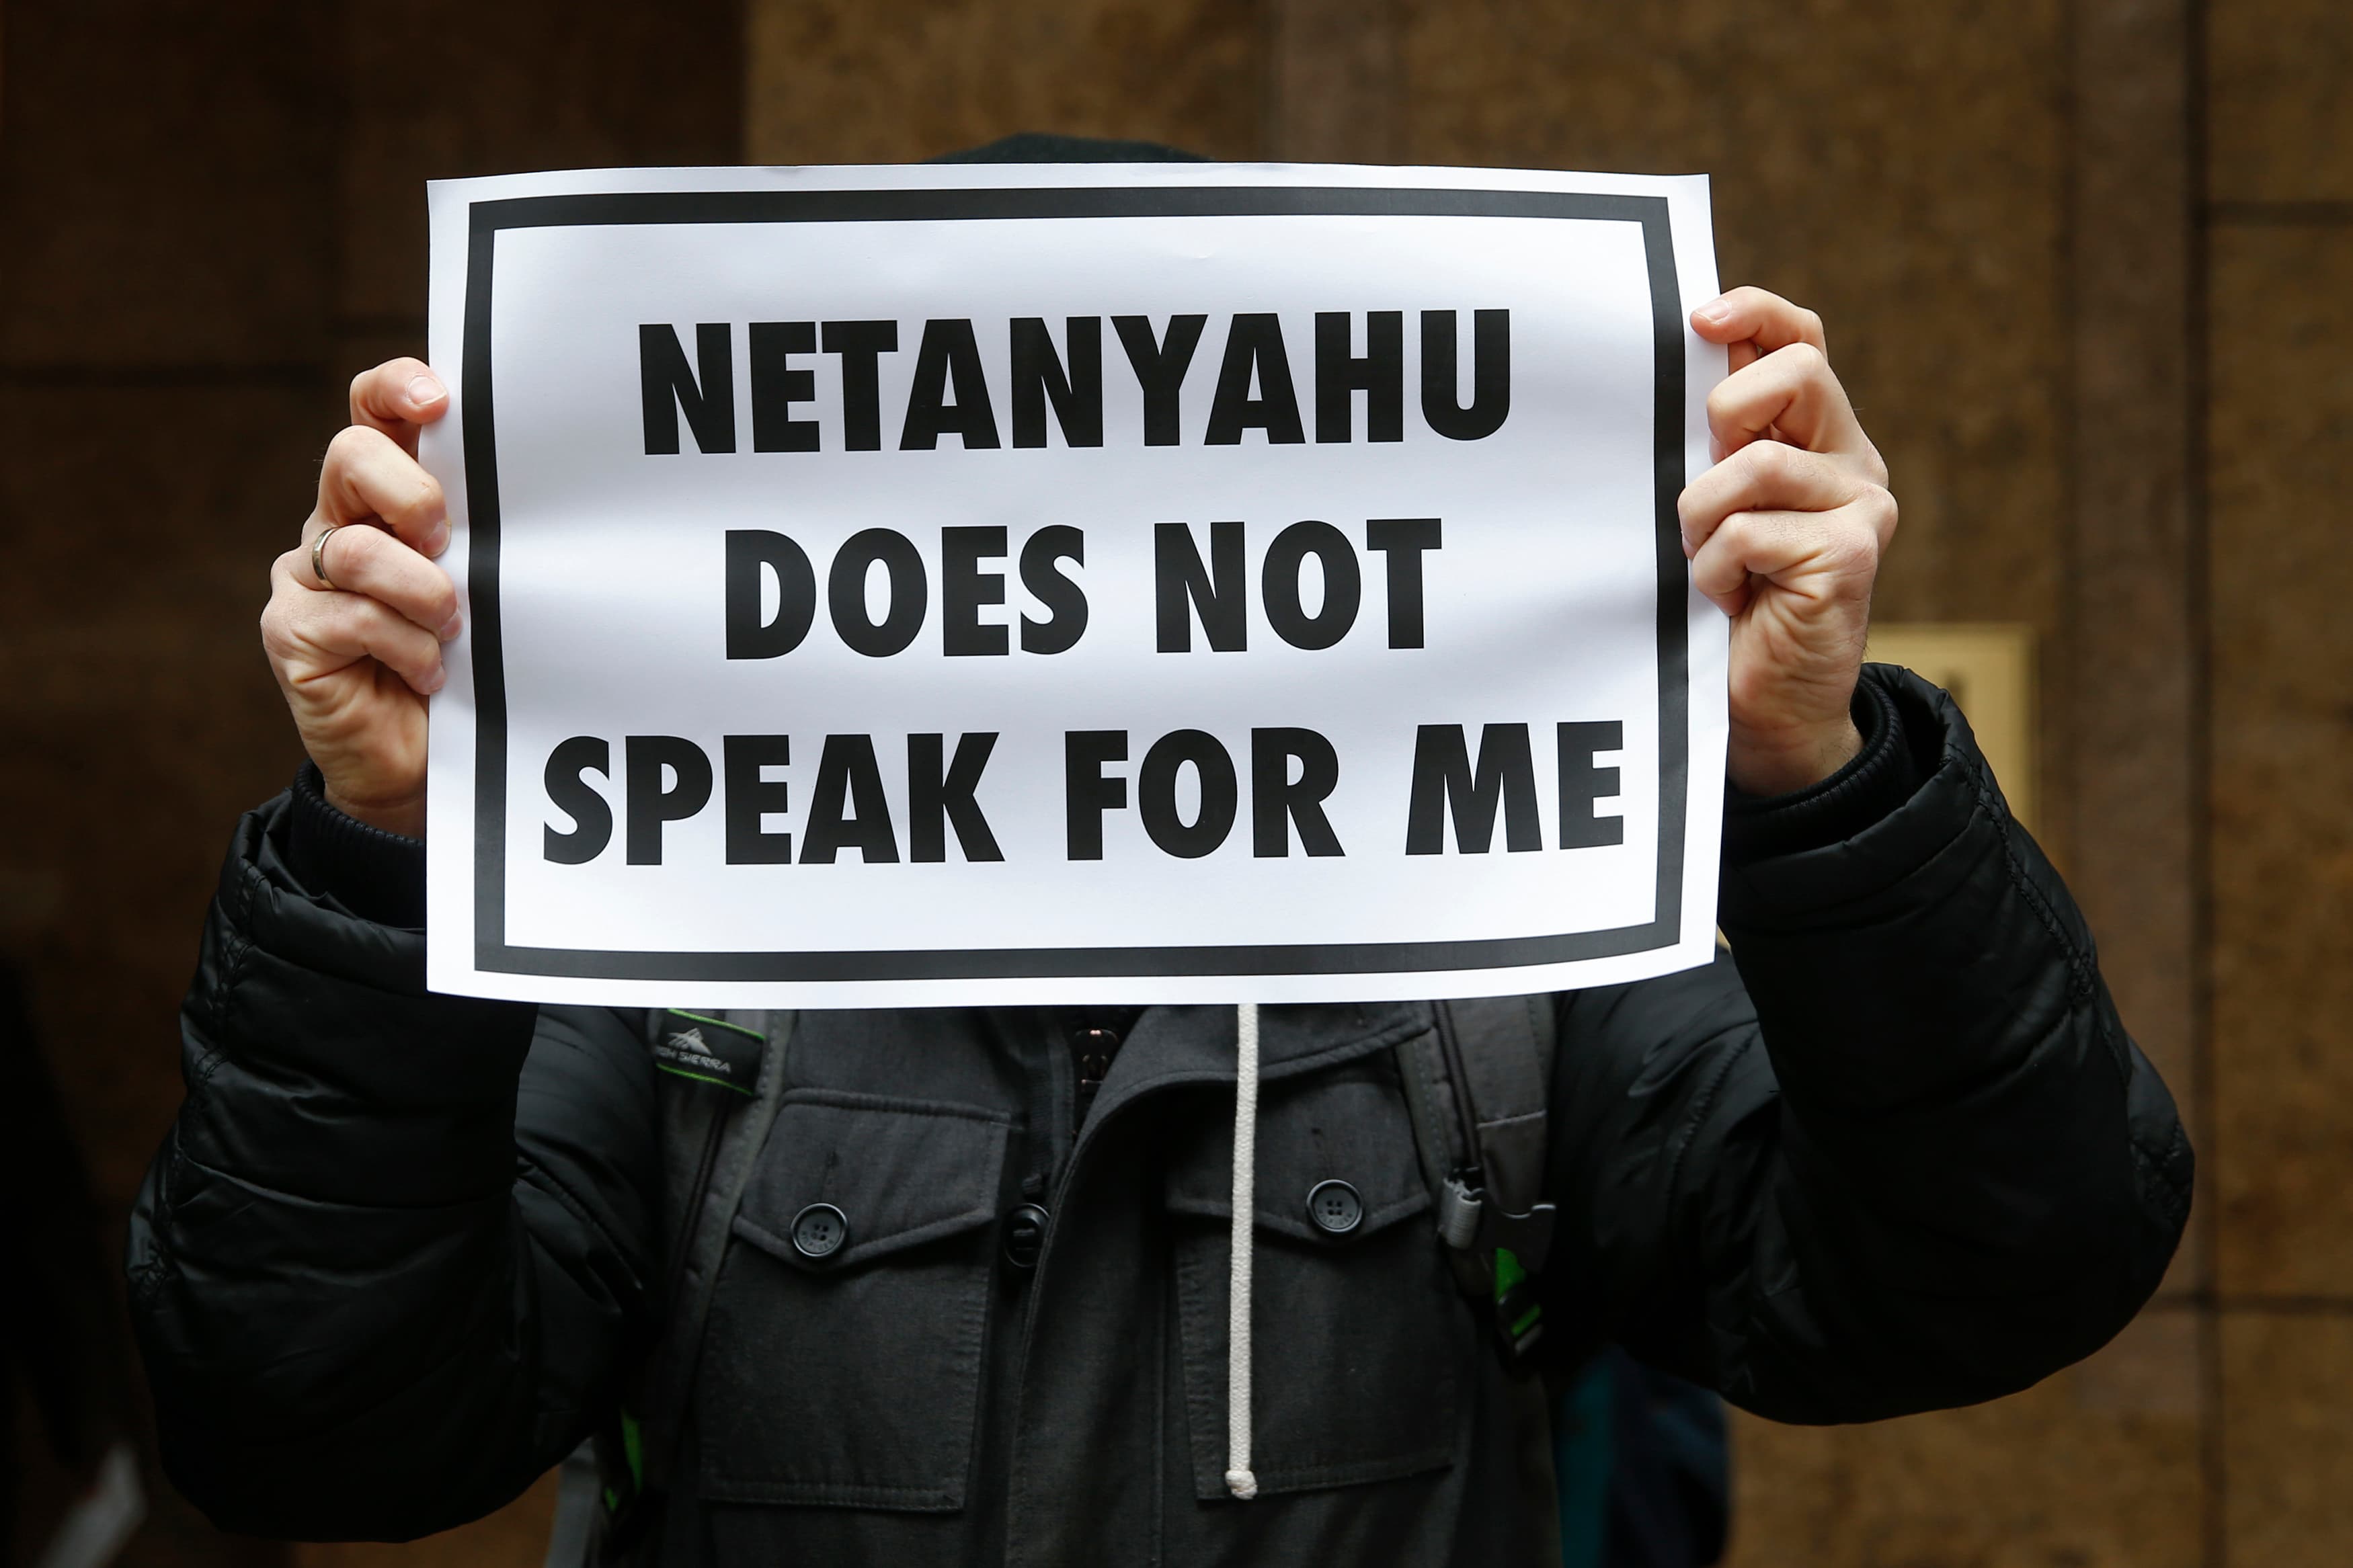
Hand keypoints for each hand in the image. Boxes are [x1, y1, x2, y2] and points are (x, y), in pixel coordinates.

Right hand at [260, 360, 456, 837]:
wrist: (420, 761)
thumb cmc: (465, 664)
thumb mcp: (483, 588)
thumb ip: (484, 537)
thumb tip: (534, 494)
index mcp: (383, 498)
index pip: (373, 414)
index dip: (395, 390)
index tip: (439, 401)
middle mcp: (336, 522)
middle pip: (351, 455)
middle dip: (414, 494)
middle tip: (448, 544)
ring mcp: (304, 576)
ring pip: (354, 547)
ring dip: (421, 592)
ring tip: (453, 630)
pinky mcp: (290, 631)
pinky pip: (352, 617)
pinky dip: (406, 646)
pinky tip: (431, 673)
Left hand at [1681, 288, 1896, 796]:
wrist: (1765, 705)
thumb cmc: (1727, 601)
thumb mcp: (1712, 505)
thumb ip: (1713, 444)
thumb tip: (1682, 358)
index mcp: (1819, 437)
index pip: (1800, 340)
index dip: (1755, 313)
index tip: (1699, 320)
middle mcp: (1852, 461)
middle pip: (1793, 374)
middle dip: (1722, 418)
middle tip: (1703, 486)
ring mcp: (1862, 505)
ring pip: (1754, 464)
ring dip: (1703, 518)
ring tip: (1709, 563)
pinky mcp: (1852, 552)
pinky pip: (1748, 531)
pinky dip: (1714, 569)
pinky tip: (1729, 599)